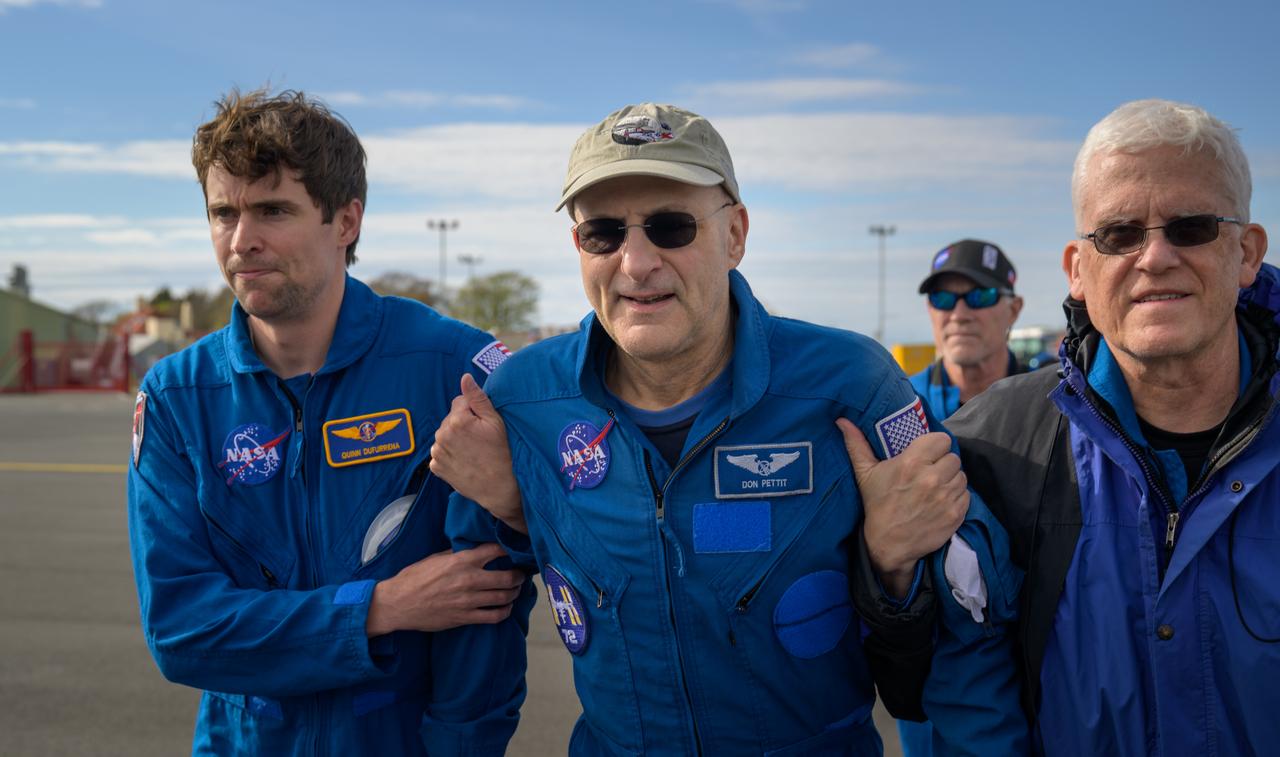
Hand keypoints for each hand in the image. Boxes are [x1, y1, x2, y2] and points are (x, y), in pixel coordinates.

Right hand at [366, 543, 525, 635]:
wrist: (398, 604)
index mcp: (461, 561)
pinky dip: (505, 611)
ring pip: (504, 597)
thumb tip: (473, 549)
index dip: (509, 549)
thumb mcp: (435, 558)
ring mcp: (469, 601)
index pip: (495, 550)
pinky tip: (506, 607)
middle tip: (521, 574)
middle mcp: (469, 580)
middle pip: (507, 577)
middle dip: (519, 575)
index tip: (514, 550)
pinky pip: (494, 616)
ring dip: (514, 593)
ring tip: (515, 589)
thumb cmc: (413, 578)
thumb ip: (457, 554)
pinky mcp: (465, 618)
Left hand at [430, 373, 526, 532]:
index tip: (482, 425)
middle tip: (479, 440)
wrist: (498, 488)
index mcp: (457, 419)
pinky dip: (449, 454)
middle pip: (450, 418)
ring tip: (472, 451)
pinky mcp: (435, 467)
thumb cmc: (501, 453)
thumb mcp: (495, 422)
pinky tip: (464, 460)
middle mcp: (442, 434)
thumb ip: (477, 397)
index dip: (473, 412)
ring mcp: (437, 452)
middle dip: (462, 424)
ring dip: (455, 439)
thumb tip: (464, 377)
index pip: (460, 401)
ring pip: (445, 435)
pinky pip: (440, 452)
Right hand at [836, 419, 967, 596]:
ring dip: (951, 480)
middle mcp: (931, 478)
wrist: (888, 544)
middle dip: (943, 464)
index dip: (935, 446)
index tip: (928, 455)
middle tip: (931, 473)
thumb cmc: (877, 505)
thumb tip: (842, 421)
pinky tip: (942, 501)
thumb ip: (857, 444)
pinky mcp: (956, 513)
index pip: (941, 440)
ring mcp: (946, 497)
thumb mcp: (865, 474)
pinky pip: (966, 494)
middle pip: (953, 458)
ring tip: (936, 488)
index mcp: (911, 463)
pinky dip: (957, 497)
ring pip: (961, 476)